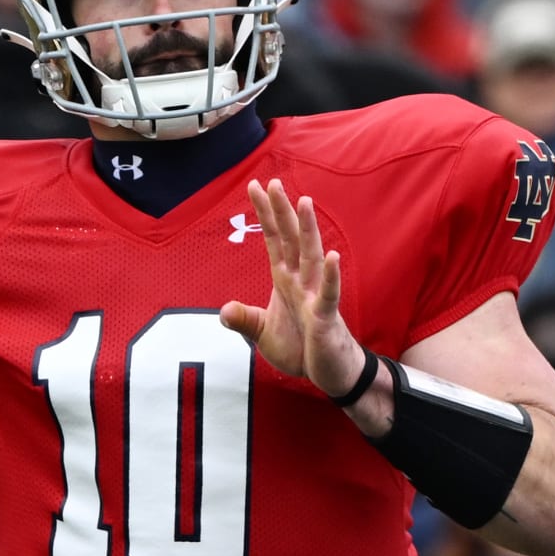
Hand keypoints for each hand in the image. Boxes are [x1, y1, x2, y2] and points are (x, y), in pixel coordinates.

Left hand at [220, 178, 365, 398]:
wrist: (327, 373)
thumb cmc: (300, 348)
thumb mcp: (262, 334)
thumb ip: (244, 320)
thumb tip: (224, 310)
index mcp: (285, 280)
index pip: (274, 240)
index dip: (265, 214)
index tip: (255, 186)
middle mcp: (301, 281)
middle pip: (291, 239)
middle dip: (282, 212)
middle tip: (273, 182)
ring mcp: (315, 296)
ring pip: (310, 256)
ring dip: (307, 230)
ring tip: (304, 202)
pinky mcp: (326, 317)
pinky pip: (328, 293)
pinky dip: (329, 276)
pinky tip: (330, 256)